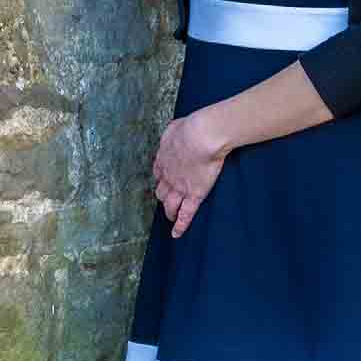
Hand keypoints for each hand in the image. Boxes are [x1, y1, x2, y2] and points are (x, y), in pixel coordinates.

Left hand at [152, 109, 228, 238]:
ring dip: (169, 212)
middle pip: (161, 191)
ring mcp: (179, 188)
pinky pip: (185, 214)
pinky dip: (180, 226)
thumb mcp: (176, 127)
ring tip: (171, 218)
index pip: (159, 173)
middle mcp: (168, 176)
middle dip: (163, 197)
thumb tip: (177, 131)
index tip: (165, 181)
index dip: (162, 179)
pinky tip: (176, 234)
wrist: (201, 136)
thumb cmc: (192, 127)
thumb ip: (175, 133)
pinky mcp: (193, 195)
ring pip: (170, 205)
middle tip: (167, 201)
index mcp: (163, 159)